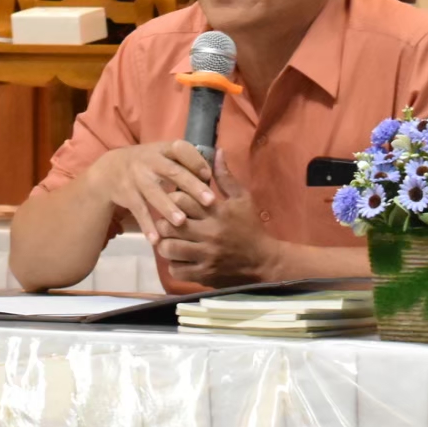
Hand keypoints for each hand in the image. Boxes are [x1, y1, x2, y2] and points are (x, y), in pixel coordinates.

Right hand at [90, 141, 215, 243]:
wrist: (111, 169)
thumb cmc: (149, 164)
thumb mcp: (163, 156)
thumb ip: (186, 163)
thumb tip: (216, 172)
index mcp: (163, 149)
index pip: (181, 149)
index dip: (195, 161)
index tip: (209, 175)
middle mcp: (150, 161)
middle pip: (172, 172)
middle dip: (192, 186)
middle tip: (210, 201)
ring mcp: (137, 178)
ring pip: (154, 193)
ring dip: (168, 208)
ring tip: (182, 222)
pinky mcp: (127, 195)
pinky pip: (139, 211)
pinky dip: (147, 226)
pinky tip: (156, 240)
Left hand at [153, 151, 281, 287]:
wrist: (264, 262)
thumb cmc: (250, 227)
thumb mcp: (242, 199)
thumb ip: (225, 177)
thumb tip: (216, 151)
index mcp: (217, 212)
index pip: (181, 200)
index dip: (173, 198)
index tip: (175, 201)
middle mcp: (209, 233)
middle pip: (170, 224)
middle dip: (164, 221)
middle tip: (167, 221)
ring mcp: (206, 256)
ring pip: (169, 248)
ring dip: (165, 244)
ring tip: (169, 240)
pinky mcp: (204, 275)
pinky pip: (177, 270)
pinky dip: (174, 264)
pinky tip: (179, 258)